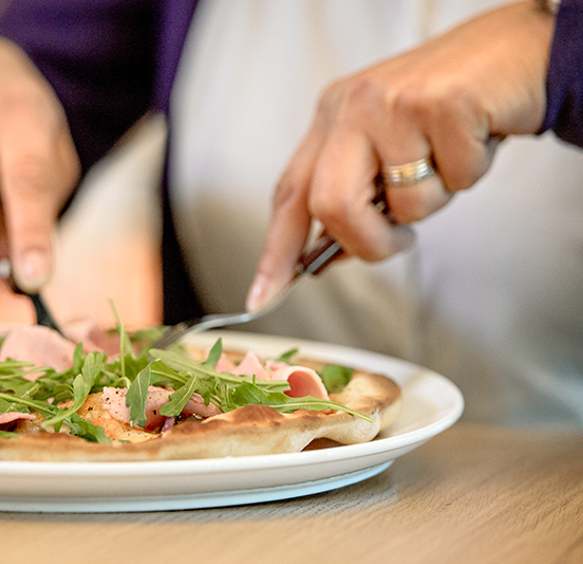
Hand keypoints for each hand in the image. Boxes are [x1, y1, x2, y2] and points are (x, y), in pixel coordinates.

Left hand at [248, 1, 554, 310]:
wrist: (516, 51)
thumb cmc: (451, 108)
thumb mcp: (389, 147)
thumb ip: (356, 194)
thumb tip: (326, 256)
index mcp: (330, 119)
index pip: (290, 195)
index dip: (276, 251)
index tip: (262, 296)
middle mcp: (351, 107)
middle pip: (331, 206)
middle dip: (367, 241)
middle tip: (399, 238)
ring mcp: (392, 102)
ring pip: (404, 202)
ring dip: (437, 199)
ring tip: (450, 157)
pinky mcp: (441, 103)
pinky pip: (456, 179)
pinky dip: (473, 173)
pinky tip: (476, 137)